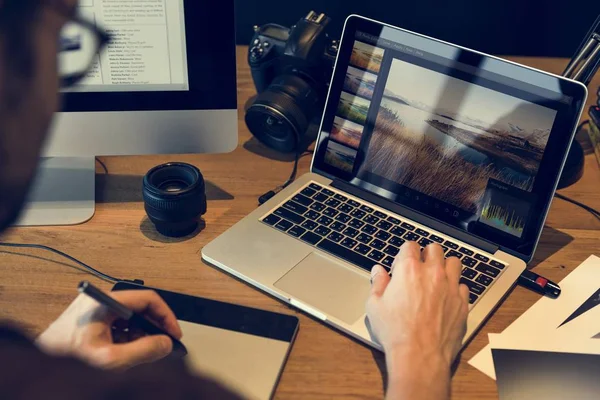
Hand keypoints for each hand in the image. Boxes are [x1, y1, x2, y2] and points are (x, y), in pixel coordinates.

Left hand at [36, 289, 182, 369]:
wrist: (42, 370)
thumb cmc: (67, 362)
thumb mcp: (113, 360)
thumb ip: (144, 350)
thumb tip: (165, 343)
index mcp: (103, 302)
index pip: (147, 298)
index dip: (165, 316)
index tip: (173, 332)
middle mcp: (98, 301)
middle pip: (139, 307)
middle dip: (154, 327)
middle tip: (163, 343)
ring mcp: (92, 310)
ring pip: (129, 316)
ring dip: (141, 334)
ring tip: (144, 352)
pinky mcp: (88, 321)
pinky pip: (118, 324)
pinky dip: (128, 337)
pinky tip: (128, 352)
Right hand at [366, 242, 468, 366]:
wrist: (419, 355)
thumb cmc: (396, 332)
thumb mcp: (375, 305)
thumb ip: (377, 283)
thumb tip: (378, 272)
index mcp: (409, 270)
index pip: (410, 245)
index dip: (404, 253)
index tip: (401, 264)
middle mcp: (432, 273)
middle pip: (434, 249)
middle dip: (426, 254)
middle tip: (419, 267)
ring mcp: (450, 287)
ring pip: (454, 262)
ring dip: (445, 266)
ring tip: (436, 277)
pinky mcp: (462, 303)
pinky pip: (463, 285)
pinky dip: (455, 287)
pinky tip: (446, 296)